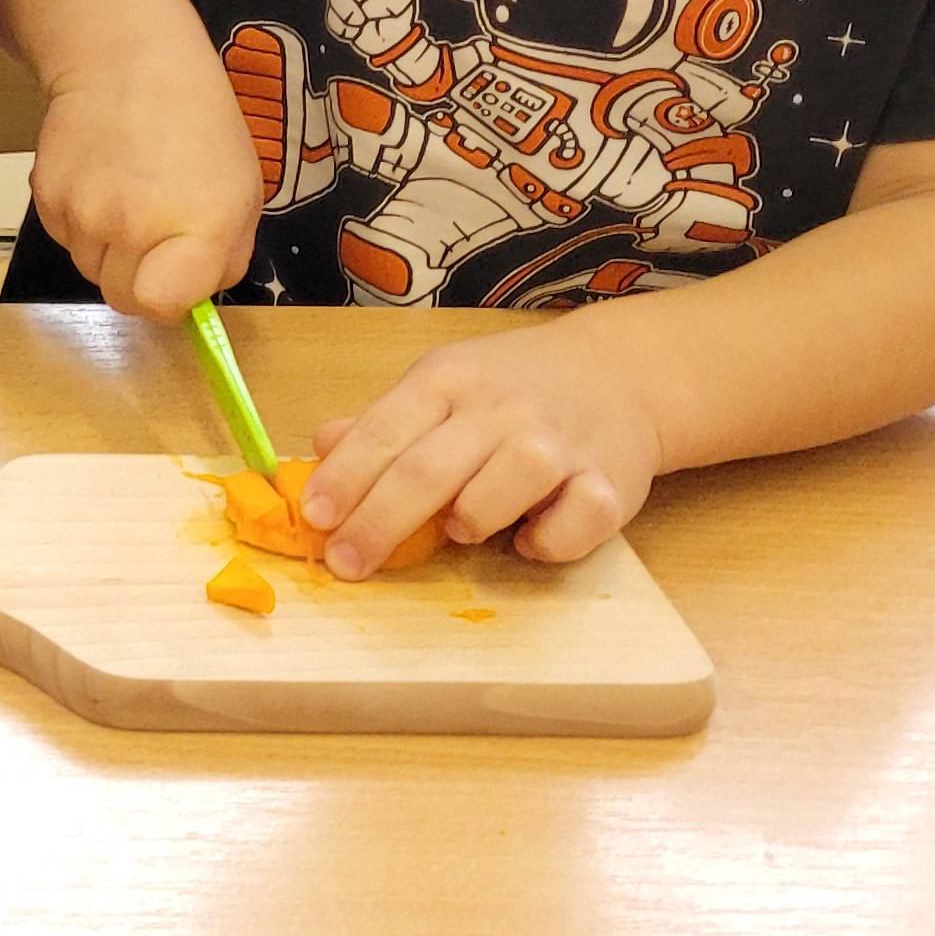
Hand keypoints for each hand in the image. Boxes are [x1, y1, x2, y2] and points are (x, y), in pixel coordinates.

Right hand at [29, 25, 260, 317]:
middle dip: (137, 278)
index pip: (159, 306)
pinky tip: (101, 177)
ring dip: (107, 246)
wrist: (127, 60)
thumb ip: (224, 254)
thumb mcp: (241, 189)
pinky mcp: (46, 197)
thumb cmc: (195, 121)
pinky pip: (64, 237)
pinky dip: (80, 220)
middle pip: (120, 297)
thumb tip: (194, 301)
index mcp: (199, 226)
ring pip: (89, 267)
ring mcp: (85, 211)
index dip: (168, 303)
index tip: (176, 285)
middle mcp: (136, 225)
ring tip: (127, 191)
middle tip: (152, 232)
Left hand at [296, 319, 663, 576]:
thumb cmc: (512, 388)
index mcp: (448, 380)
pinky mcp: (610, 481)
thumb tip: (321, 448)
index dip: (344, 478)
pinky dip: (551, 540)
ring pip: (503, 486)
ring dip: (471, 519)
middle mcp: (501, 408)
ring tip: (458, 530)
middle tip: (347, 563)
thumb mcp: (441, 384)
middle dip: (379, 523)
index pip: (383, 430)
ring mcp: (559, 443)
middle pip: (428, 469)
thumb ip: (384, 422)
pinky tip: (529, 538)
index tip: (314, 518)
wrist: (619, 372)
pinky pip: (578, 521)